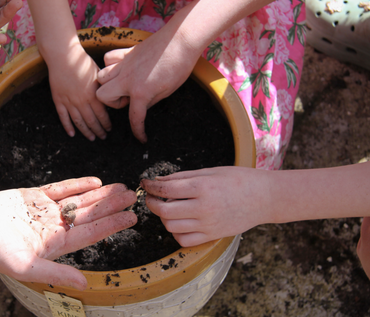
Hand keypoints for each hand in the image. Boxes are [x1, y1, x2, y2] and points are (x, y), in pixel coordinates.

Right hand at [0, 177, 136, 289]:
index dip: (112, 225)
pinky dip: (77, 184)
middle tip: (133, 196)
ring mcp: (46, 210)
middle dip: (111, 206)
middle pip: (90, 214)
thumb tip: (85, 284)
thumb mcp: (25, 268)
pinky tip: (95, 181)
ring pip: (79, 200)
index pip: (91, 233)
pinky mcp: (34, 196)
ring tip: (120, 187)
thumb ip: (56, 274)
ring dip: (100, 194)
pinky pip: (61, 188)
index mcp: (55, 244)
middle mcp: (55, 227)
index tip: (132, 218)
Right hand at [48, 44, 111, 140]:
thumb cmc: (83, 62)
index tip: (109, 129)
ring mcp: (69, 102)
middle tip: (103, 136)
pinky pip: (63, 117)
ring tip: (91, 138)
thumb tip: (111, 96)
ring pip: (79, 122)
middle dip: (98, 131)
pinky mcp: (58, 100)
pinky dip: (67, 127)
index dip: (106, 124)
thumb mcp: (98, 74)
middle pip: (91, 121)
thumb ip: (103, 88)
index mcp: (93, 95)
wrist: (63, 56)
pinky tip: (72, 134)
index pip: (102, 115)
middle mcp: (82, 101)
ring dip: (86, 132)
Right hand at [96, 31, 198, 142]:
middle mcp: (127, 79)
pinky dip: (111, 65)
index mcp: (141, 92)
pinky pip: (108, 59)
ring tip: (123, 84)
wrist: (180, 40)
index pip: (134, 118)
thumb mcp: (168, 91)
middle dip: (112, 102)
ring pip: (100, 77)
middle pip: (102, 95)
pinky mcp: (126, 52)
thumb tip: (141, 106)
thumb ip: (151, 101)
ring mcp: (124, 64)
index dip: (138, 131)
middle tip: (128, 100)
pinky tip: (123, 68)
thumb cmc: (179, 66)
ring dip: (108, 84)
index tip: (141, 138)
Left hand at [142, 167, 269, 246]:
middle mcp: (204, 208)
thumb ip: (183, 177)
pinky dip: (176, 232)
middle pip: (165, 211)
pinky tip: (179, 222)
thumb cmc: (238, 179)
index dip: (151, 186)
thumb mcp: (210, 171)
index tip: (146, 183)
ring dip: (164, 218)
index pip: (166, 189)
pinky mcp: (213, 236)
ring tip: (167, 208)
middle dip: (152, 203)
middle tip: (151, 197)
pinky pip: (184, 240)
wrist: (265, 198)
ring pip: (171, 227)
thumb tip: (159, 181)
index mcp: (203, 187)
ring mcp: (208, 225)